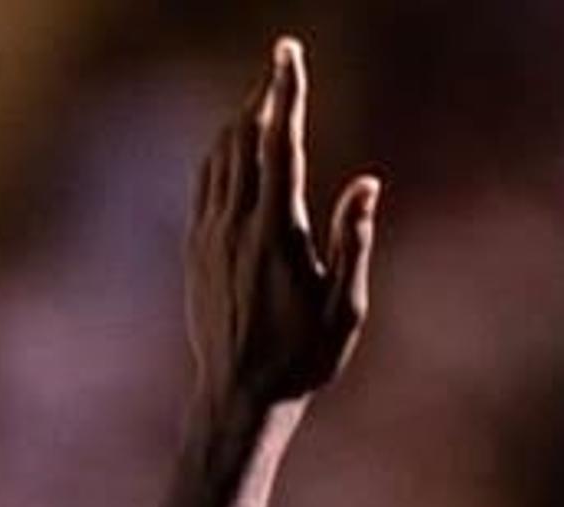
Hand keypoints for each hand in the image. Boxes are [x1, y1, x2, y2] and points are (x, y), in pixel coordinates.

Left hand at [188, 38, 378, 413]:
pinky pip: (205, 182)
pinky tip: (233, 143)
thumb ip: (353, 241)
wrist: (239, 397)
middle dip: (265, 94)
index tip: (288, 52)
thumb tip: (367, 184)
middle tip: (282, 63)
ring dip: (242, 119)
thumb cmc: (303, 358)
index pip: (280, 144)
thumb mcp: (345, 307)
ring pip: (221, 156)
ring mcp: (210, 236)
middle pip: (246, 138)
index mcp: (277, 235)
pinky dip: (221, 152)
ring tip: (263, 95)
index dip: (285, 92)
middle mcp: (237, 227)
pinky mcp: (196, 249)